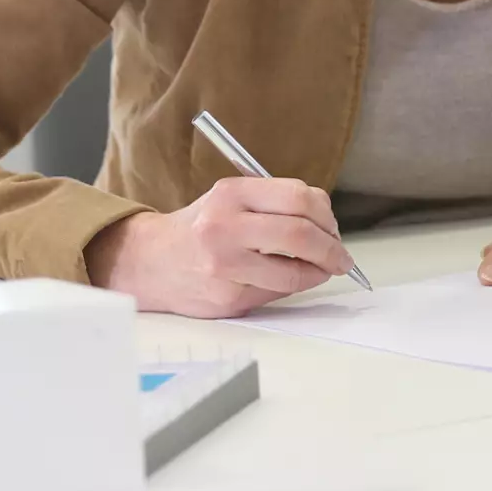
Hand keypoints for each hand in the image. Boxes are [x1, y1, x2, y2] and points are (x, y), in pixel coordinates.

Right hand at [84, 177, 354, 317]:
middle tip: (341, 257)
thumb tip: (327, 228)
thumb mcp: (230, 200)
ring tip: (323, 269)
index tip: (334, 228)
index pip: (298, 197)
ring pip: (293, 269)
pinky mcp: (226, 297)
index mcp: (230, 193)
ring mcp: (224, 264)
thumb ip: (275, 206)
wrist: (150, 262)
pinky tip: (293, 279)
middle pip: (301, 233)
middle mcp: (225, 226)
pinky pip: (277, 290)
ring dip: (320, 271)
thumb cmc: (200, 229)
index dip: (327, 216)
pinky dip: (295, 285)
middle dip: (332, 248)